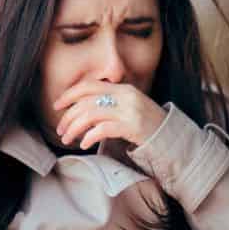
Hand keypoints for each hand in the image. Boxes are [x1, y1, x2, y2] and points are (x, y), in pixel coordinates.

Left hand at [52, 81, 166, 148]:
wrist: (172, 136)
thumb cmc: (148, 124)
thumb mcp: (130, 106)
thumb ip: (110, 103)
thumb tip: (81, 110)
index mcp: (123, 88)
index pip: (89, 85)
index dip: (69, 94)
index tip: (57, 106)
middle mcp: (125, 96)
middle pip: (86, 102)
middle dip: (68, 117)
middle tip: (60, 131)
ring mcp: (130, 110)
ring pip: (91, 115)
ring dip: (74, 128)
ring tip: (67, 139)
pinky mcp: (133, 126)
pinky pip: (103, 129)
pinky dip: (90, 136)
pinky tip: (84, 144)